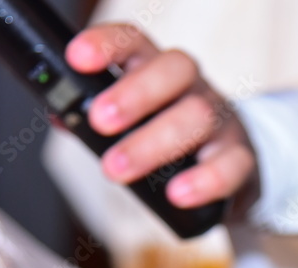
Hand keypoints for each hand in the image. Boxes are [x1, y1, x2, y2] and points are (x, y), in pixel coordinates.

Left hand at [66, 24, 258, 211]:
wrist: (230, 166)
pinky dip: (205, 180)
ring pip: (198, 117)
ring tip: (117, 169)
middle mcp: (193, 88)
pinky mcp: (240, 158)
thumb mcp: (134, 123)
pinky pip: (231, 164)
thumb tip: (57, 115)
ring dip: (154, 143)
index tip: (77, 57)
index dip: (107, 45)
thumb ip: (94, 119)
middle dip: (134, 94)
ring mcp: (221, 121)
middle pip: (174, 70)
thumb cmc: (169, 138)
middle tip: (100, 120)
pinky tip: (177, 194)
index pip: (136, 43)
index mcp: (159, 72)